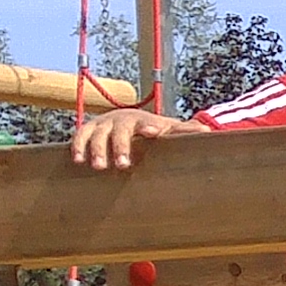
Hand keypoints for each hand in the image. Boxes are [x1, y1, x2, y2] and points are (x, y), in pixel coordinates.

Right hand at [66, 105, 191, 168]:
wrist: (127, 118)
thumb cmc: (152, 129)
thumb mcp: (169, 129)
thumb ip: (185, 131)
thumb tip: (207, 131)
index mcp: (144, 120)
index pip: (147, 122)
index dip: (148, 127)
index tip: (152, 132)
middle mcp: (122, 120)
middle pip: (120, 131)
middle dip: (121, 146)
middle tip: (124, 164)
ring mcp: (104, 124)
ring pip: (98, 134)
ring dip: (97, 149)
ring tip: (98, 167)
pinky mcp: (89, 129)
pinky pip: (80, 136)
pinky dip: (78, 146)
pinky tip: (78, 161)